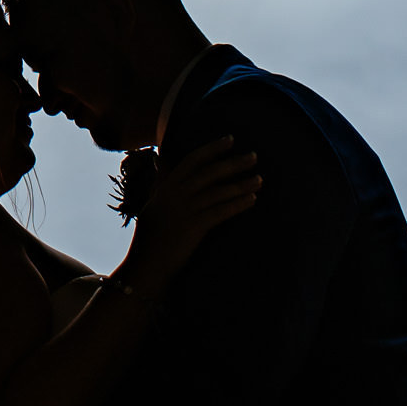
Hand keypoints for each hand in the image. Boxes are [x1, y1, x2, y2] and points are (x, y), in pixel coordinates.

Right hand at [125, 136, 258, 293]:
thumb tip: (161, 159)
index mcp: (166, 188)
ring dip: (241, 184)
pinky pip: (220, 211)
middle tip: (253, 156)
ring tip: (259, 180)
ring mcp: (184, 210)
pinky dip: (237, 204)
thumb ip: (161, 181)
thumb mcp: (153, 204)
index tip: (230, 140)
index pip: (191, 161)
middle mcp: (175, 195)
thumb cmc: (151, 237)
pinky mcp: (194, 227)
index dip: (212, 149)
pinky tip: (252, 200)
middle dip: (233, 163)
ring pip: (218, 192)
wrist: (147, 265)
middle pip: (209, 173)